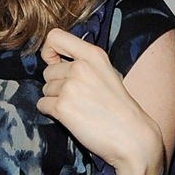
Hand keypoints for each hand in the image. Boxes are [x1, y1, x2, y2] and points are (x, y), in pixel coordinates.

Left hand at [39, 29, 164, 174]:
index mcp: (93, 55)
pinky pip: (42, 105)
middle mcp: (80, 67)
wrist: (131, 136)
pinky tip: (71, 117)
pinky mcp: (62, 107)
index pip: (54, 37)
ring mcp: (70, 87)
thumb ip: (82, 63)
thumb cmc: (120, 109)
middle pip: (47, 71)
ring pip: (45, 89)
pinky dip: (51, 113)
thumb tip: (53, 62)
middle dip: (56, 85)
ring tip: (78, 108)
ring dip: (56, 100)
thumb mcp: (106, 72)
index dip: (49, 51)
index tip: (55, 63)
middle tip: (77, 98)